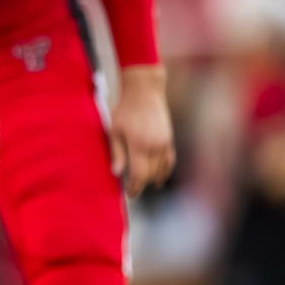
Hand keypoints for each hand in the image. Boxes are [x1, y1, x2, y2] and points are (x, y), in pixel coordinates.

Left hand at [109, 64, 174, 195]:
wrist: (144, 91)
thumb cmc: (125, 109)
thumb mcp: (115, 130)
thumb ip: (116, 152)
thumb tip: (116, 173)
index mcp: (139, 145)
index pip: (139, 175)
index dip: (134, 187)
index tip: (129, 194)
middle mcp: (154, 146)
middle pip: (151, 175)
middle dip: (141, 185)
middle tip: (133, 191)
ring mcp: (164, 143)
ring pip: (162, 169)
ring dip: (153, 179)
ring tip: (144, 186)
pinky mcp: (169, 138)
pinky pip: (169, 160)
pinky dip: (165, 171)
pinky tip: (160, 178)